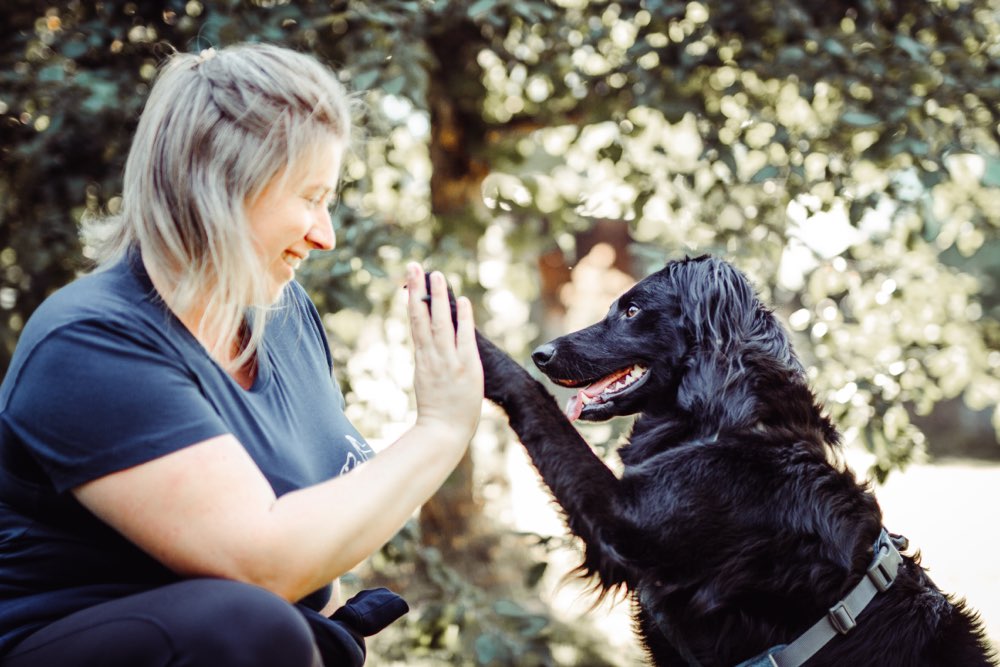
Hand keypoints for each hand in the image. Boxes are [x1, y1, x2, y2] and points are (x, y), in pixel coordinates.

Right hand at [405, 263, 483, 447]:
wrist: (442, 432)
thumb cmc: (437, 412)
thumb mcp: (427, 381)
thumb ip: (429, 361)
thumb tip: (428, 345)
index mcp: (422, 359)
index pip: (416, 323)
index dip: (413, 300)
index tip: (411, 281)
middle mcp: (432, 356)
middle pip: (422, 317)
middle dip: (418, 290)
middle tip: (414, 266)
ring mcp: (447, 361)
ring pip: (439, 323)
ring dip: (439, 298)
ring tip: (437, 275)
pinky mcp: (465, 368)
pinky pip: (463, 338)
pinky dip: (462, 319)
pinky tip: (462, 301)